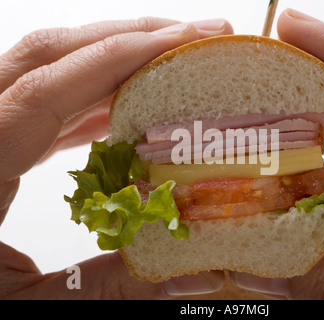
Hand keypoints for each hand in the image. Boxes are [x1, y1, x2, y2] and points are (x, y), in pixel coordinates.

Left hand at [0, 17, 231, 298]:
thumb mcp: (30, 306)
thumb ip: (109, 287)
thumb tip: (189, 275)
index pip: (45, 90)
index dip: (117, 57)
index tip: (180, 41)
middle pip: (46, 56)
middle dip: (125, 38)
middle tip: (192, 35)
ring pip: (45, 69)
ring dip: (112, 59)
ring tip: (171, 59)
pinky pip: (42, 101)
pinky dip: (91, 96)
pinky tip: (126, 106)